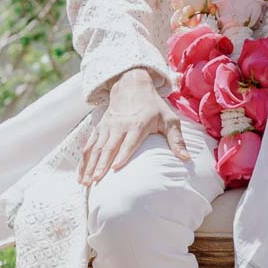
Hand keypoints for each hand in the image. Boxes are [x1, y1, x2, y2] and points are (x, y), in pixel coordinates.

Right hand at [79, 67, 188, 186]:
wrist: (132, 85)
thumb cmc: (153, 106)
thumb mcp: (169, 118)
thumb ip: (177, 139)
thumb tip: (187, 159)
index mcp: (138, 124)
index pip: (129, 142)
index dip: (122, 155)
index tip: (116, 169)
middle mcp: (119, 126)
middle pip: (108, 147)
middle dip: (101, 164)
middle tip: (96, 181)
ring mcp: (107, 127)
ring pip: (96, 148)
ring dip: (89, 165)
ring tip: (86, 183)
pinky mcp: (99, 128)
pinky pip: (88, 145)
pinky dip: (83, 161)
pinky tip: (81, 176)